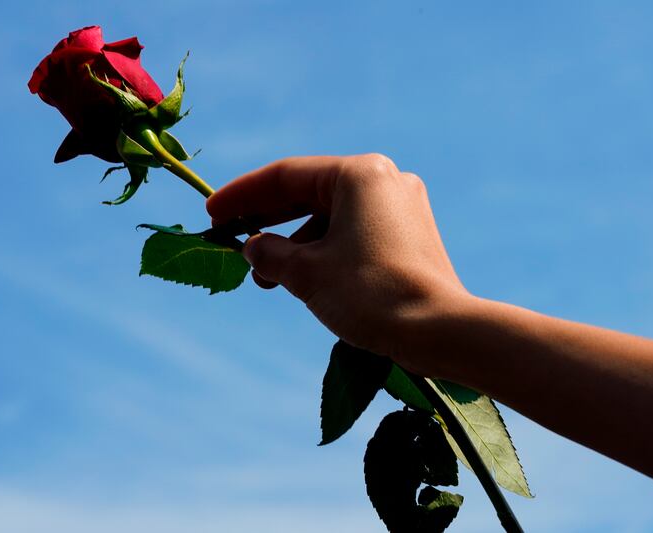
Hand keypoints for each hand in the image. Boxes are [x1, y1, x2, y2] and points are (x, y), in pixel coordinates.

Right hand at [206, 154, 468, 370]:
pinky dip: (325, 249)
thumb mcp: (307, 273)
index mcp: (359, 174)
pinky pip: (355, 231)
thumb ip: (271, 253)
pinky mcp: (411, 234)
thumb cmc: (371, 295)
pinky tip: (301, 276)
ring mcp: (403, 206)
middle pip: (310, 193)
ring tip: (265, 277)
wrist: (440, 331)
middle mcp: (385, 179)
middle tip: (231, 239)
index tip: (212, 214)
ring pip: (333, 216)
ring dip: (295, 243)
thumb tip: (254, 248)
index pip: (286, 176)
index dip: (243, 196)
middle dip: (268, 220)